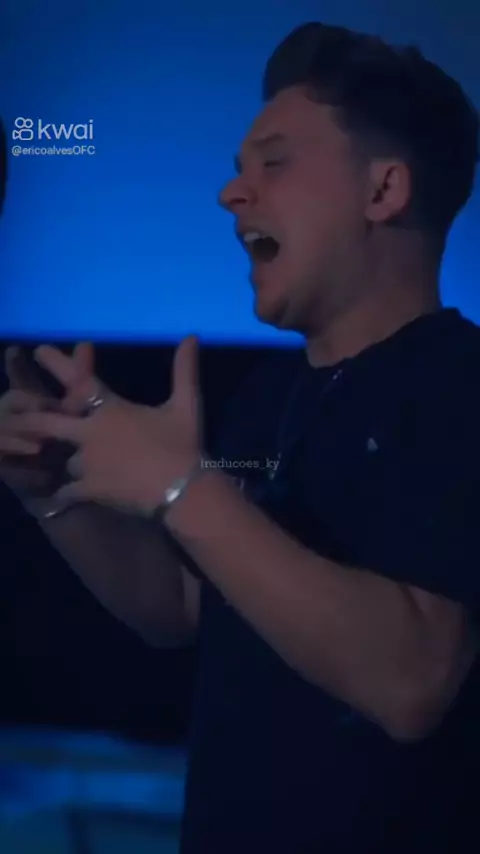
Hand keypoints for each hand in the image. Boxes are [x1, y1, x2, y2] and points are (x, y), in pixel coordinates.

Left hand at [16, 336, 202, 515]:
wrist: (183, 491)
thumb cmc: (183, 445)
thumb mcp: (187, 405)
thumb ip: (184, 370)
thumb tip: (192, 337)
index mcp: (111, 409)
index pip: (78, 381)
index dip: (56, 364)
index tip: (39, 351)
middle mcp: (91, 433)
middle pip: (48, 423)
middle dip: (30, 418)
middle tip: (14, 415)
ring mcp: (87, 463)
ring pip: (66, 459)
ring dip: (69, 460)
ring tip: (71, 466)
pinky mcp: (89, 489)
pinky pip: (66, 490)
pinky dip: (65, 492)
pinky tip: (61, 497)